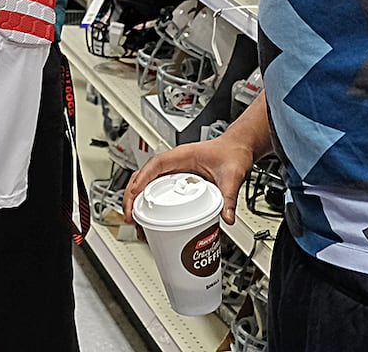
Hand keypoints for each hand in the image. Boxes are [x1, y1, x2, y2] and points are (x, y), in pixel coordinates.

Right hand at [123, 134, 255, 226]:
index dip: (140, 183)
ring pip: (146, 182)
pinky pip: (156, 187)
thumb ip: (228, 198)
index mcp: (181, 156)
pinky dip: (148, 200)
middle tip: (130, 216)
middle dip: (132, 196)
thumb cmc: (231, 153)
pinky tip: (150, 215)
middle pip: (143, 176)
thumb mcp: (232, 177)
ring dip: (137, 199)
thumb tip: (226, 218)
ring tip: (136, 220)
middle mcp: (173, 162)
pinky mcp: (177, 178)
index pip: (153, 167)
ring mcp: (173, 170)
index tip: (134, 199)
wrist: (237, 148)